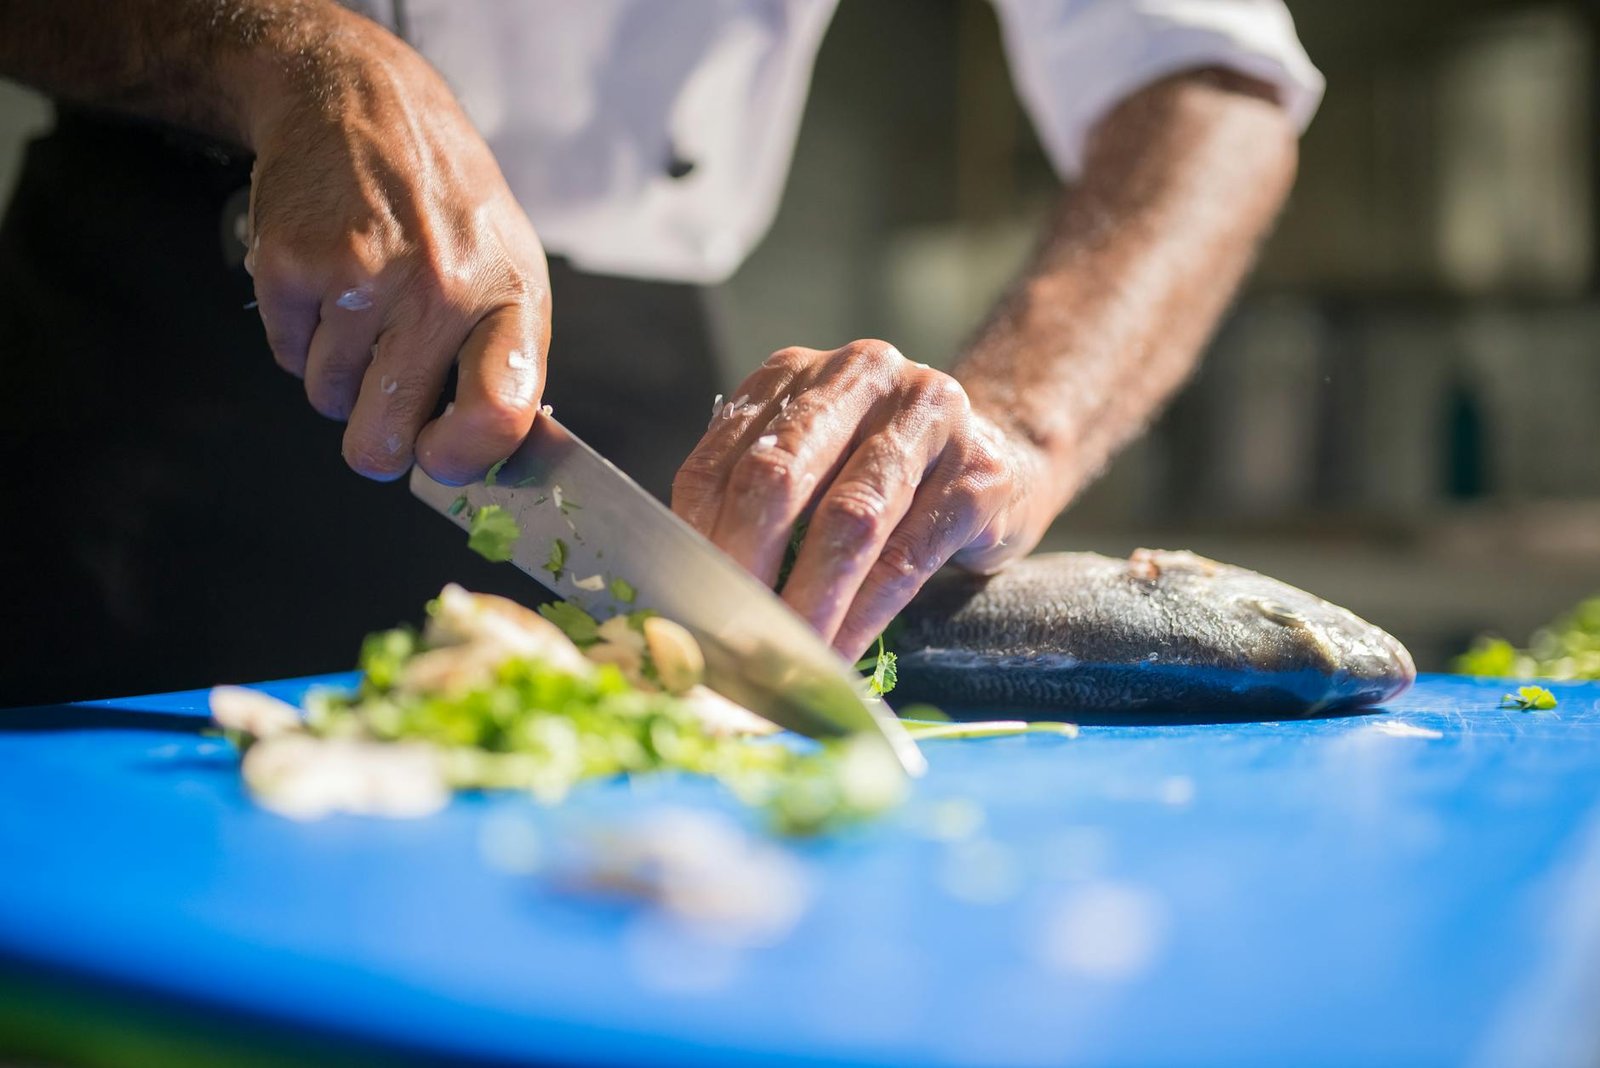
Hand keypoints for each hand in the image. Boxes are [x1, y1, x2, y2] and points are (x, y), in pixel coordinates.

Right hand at [240, 10, 548, 482]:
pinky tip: (328, 282)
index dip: (461, 460)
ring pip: (328, 399)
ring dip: (338, 373)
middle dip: (374, 441)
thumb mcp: (509, 271)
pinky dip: (299, 334)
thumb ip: (504, 366)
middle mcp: (443, 291)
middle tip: (382, 405)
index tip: (440, 458)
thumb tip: (490, 464)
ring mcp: (366, 277)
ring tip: (364, 307)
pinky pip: (286, 356)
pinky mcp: (295, 263)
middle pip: (384, 438)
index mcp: (511, 300)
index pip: (499, 413)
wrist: (363, 102)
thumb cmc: (446, 202)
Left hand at [672, 340, 1046, 658]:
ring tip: (785, 658)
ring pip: (849, 519)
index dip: (698, 539)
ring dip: (809, 601)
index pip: (723, 457)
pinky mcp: (979, 472)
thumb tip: (695, 600)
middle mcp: (860, 374)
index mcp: (795, 373)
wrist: (1001, 457)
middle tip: (728, 636)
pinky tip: (840, 654)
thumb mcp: (810, 470)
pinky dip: (866, 615)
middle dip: (746, 566)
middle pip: (780, 475)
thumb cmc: (881, 478)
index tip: (685, 608)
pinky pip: (909, 557)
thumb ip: (754, 509)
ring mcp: (928, 415)